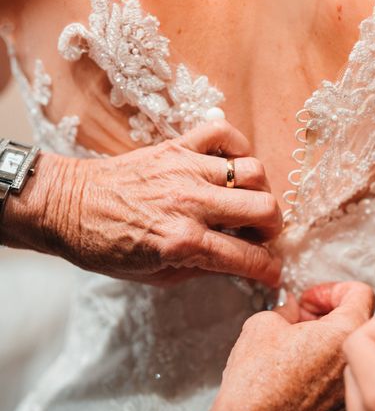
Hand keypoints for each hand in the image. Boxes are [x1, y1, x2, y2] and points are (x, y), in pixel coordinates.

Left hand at [3, 121, 282, 285]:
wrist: (65, 206)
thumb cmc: (105, 247)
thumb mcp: (155, 276)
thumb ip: (202, 268)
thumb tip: (238, 263)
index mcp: (182, 242)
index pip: (246, 257)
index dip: (269, 269)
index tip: (273, 271)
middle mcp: (190, 203)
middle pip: (264, 208)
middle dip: (273, 228)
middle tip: (262, 234)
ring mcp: (185, 169)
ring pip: (253, 171)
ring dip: (260, 191)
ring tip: (246, 201)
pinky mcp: (176, 147)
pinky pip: (223, 134)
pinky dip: (237, 147)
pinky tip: (232, 165)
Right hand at [199, 282, 374, 410]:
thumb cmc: (255, 382)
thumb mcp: (264, 323)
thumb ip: (287, 307)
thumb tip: (292, 308)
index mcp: (345, 333)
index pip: (360, 293)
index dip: (331, 289)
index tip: (312, 299)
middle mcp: (356, 362)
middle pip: (358, 323)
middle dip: (329, 315)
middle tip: (302, 320)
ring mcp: (350, 389)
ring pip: (350, 352)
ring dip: (327, 343)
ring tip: (296, 346)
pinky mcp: (340, 410)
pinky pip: (341, 379)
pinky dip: (324, 369)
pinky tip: (297, 372)